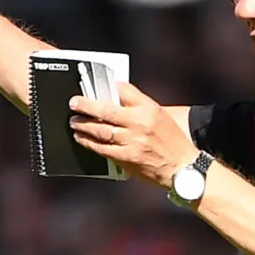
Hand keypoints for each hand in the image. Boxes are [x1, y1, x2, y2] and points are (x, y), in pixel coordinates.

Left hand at [69, 83, 198, 187]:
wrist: (181, 167)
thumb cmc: (172, 141)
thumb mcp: (160, 116)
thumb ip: (139, 108)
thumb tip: (114, 100)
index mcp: (149, 109)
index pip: (124, 90)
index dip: (109, 87)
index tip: (98, 87)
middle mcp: (139, 123)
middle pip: (106, 110)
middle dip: (86, 105)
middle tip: (73, 103)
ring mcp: (132, 141)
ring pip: (100, 130)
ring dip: (83, 125)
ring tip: (74, 121)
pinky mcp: (126, 158)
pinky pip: (102, 149)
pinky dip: (89, 143)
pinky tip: (81, 139)